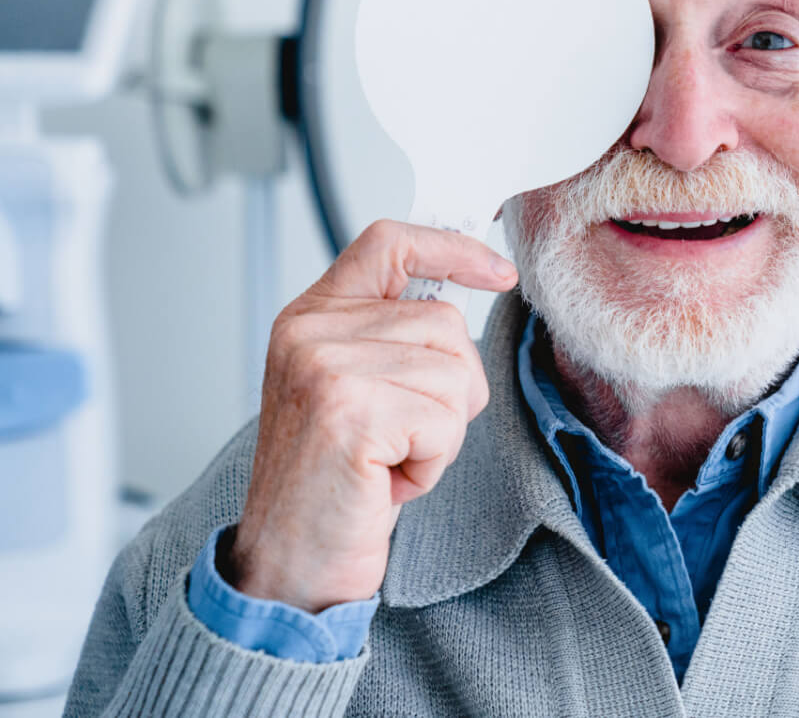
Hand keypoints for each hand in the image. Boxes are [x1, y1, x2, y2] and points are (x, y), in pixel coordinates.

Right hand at [224, 220, 518, 612]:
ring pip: (454, 372)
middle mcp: (310, 334)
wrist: (292, 563)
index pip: (390, 243)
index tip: (498, 273)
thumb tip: (470, 286)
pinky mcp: (349, 414)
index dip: (453, 249)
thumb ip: (395, 335)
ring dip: (443, 431)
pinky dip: (433, 462)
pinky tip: (388, 481)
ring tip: (391, 459)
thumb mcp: (359, 388)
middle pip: (445, 322)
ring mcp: (325, 370)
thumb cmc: (336, 481)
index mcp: (311, 317)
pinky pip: (445, 421)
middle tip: (404, 435)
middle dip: (452, 388)